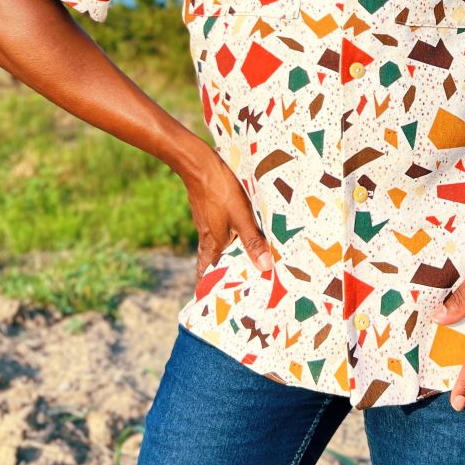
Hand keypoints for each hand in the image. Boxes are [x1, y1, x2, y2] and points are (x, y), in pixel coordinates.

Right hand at [181, 143, 273, 280]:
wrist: (199, 165)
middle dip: (220, 274)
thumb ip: (253, 242)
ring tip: (242, 263)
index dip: (208, 287)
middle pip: (211, 262)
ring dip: (225, 256)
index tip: (212, 300)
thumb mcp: (242, 217)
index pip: (205, 273)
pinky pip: (217, 233)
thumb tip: (265, 268)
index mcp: (212, 244)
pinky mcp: (208, 212)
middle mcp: (207, 237)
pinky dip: (226, 240)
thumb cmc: (220, 191)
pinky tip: (238, 234)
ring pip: (215, 247)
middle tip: (234, 285)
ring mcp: (206, 224)